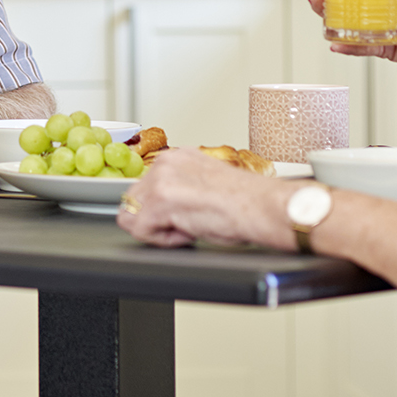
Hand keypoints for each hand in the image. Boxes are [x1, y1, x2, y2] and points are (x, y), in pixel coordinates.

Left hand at [114, 149, 291, 250]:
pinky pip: (141, 231)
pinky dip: (164, 240)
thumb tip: (166, 207)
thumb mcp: (205, 185)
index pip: (145, 187)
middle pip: (133, 201)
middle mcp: (166, 162)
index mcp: (178, 157)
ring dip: (158, 229)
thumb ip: (182, 187)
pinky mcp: (161, 200)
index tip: (182, 216)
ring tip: (189, 226)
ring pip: (133, 216)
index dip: (161, 211)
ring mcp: (161, 179)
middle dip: (155, 219)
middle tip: (187, 223)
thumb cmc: (246, 204)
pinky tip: (189, 231)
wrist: (263, 208)